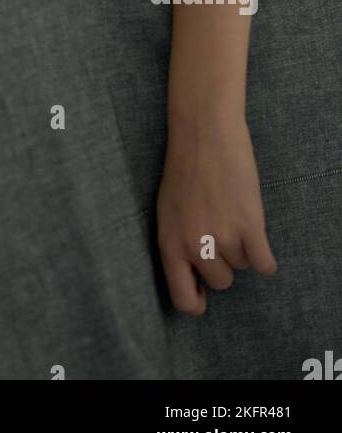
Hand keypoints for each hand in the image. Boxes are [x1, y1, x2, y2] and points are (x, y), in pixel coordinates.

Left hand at [156, 115, 276, 315]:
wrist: (203, 132)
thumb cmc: (184, 167)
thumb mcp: (167, 211)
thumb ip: (178, 245)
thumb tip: (195, 282)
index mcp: (169, 244)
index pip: (183, 300)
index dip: (197, 301)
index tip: (204, 291)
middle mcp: (194, 246)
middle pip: (221, 282)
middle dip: (223, 262)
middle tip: (220, 230)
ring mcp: (223, 238)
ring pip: (242, 266)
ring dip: (242, 246)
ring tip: (231, 213)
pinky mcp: (249, 226)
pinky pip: (264, 264)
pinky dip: (265, 255)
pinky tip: (257, 235)